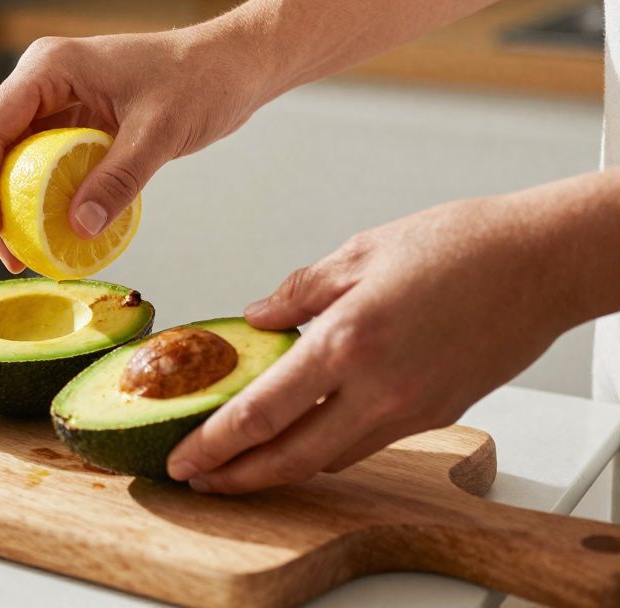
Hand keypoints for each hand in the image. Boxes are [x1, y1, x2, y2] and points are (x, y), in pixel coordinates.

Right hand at [0, 18, 277, 271]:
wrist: (234, 64)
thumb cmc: (202, 81)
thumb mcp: (159, 133)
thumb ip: (118, 179)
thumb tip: (79, 229)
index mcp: (48, 68)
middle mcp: (41, 80)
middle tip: (8, 254)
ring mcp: (55, 100)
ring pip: (8, 158)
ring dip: (10, 204)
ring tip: (25, 254)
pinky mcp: (73, 120)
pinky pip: (40, 163)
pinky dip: (40, 199)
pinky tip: (53, 232)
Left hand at [166, 191, 591, 492]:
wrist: (540, 263)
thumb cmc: (461, 246)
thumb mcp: (359, 252)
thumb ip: (298, 292)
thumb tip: (256, 319)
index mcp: (347, 342)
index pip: (261, 413)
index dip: (215, 445)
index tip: (184, 458)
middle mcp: (378, 389)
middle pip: (290, 458)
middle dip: (237, 477)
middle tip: (200, 478)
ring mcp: (410, 410)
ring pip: (329, 458)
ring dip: (281, 466)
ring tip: (243, 458)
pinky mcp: (435, 415)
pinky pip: (366, 443)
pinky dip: (327, 445)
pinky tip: (305, 431)